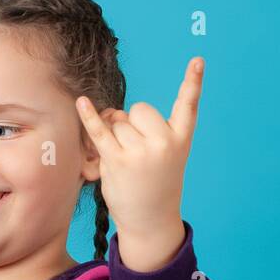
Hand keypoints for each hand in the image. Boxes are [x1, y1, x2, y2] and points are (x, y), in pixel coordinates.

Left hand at [76, 57, 202, 262]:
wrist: (151, 220)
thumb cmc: (156, 183)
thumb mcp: (165, 156)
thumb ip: (144, 131)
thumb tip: (110, 112)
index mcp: (180, 139)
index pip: (188, 105)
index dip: (194, 82)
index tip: (198, 60)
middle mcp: (163, 143)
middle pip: (139, 110)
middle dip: (132, 123)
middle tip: (138, 152)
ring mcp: (140, 152)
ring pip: (118, 123)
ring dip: (115, 136)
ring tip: (126, 162)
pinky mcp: (117, 161)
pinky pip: (100, 132)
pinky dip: (89, 117)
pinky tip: (81, 102)